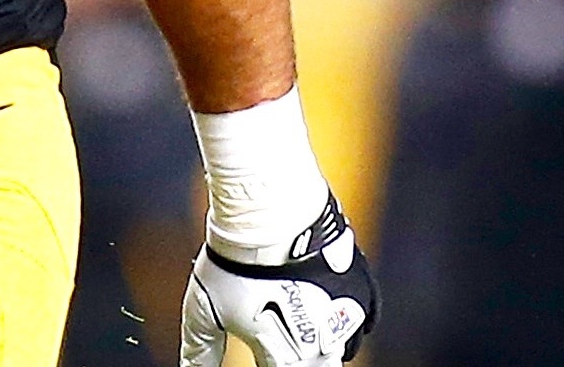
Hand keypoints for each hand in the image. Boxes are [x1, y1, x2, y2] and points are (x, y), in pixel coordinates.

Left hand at [181, 194, 376, 366]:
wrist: (268, 211)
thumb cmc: (236, 261)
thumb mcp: (203, 309)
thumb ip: (202, 348)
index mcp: (288, 357)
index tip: (261, 357)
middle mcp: (325, 345)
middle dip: (292, 359)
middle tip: (274, 342)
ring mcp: (347, 317)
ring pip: (339, 350)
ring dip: (319, 346)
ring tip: (293, 328)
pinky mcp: (361, 290)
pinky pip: (361, 322)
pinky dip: (342, 323)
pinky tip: (321, 311)